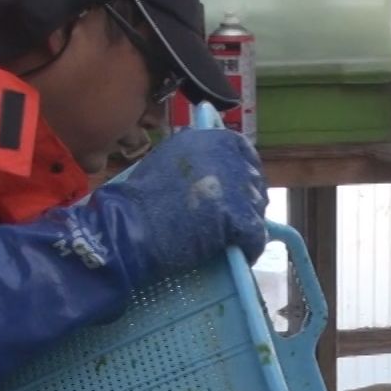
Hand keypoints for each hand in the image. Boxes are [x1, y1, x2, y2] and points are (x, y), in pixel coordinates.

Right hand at [96, 128, 267, 281]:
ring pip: (258, 209)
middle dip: (246, 201)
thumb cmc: (143, 197)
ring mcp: (237, 188)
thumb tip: (215, 165)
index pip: (244, 152)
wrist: (132, 225)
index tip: (236, 191)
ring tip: (229, 237)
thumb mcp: (169, 158)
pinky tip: (237, 251)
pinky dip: (249, 247)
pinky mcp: (240, 218)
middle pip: (254, 181)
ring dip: (247, 223)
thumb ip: (197, 157)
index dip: (242, 174)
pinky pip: (256, 235)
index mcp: (213, 139)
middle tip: (229, 219)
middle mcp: (230, 157)